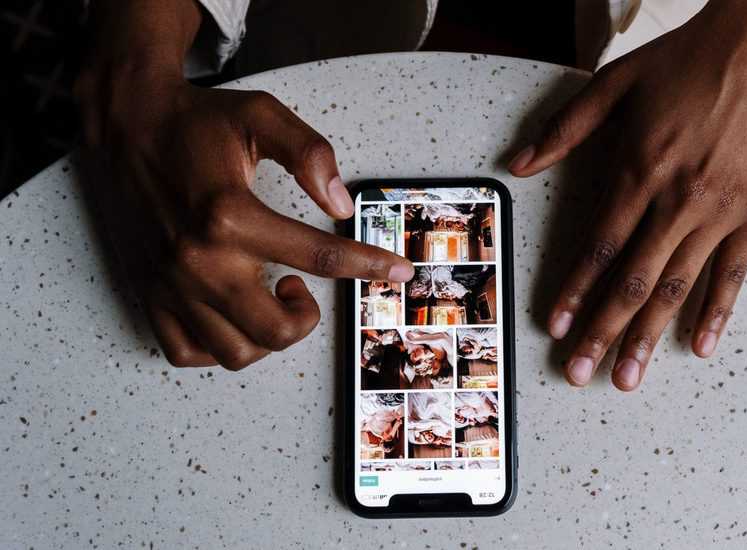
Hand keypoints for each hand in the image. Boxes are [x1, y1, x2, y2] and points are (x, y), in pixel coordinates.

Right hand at [76, 1, 412, 369]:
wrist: (127, 123)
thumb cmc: (194, 122)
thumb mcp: (260, 116)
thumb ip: (309, 153)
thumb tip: (342, 203)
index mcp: (230, 214)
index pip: (319, 256)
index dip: (368, 266)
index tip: (398, 271)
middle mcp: (198, 259)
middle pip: (276, 328)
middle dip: (308, 317)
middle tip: (302, 284)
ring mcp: (171, 283)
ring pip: (236, 352)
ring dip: (268, 336)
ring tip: (268, 297)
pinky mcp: (149, 293)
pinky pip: (187, 352)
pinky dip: (219, 347)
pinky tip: (234, 315)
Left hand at [508, 0, 746, 389]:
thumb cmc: (687, 61)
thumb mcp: (614, 84)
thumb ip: (564, 129)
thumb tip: (516, 163)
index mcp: (638, 169)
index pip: (598, 246)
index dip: (574, 291)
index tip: (554, 327)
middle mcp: (677, 198)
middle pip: (632, 279)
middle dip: (603, 332)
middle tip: (580, 373)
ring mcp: (721, 209)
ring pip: (678, 286)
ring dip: (650, 335)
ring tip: (629, 376)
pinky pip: (735, 272)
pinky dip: (717, 311)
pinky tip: (701, 345)